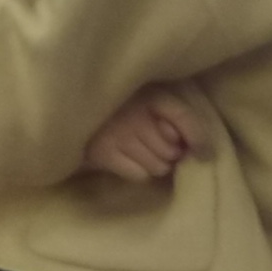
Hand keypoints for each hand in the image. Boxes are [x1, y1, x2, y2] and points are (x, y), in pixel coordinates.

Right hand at [82, 85, 200, 183]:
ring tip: (137, 152)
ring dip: (153, 164)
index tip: (203, 154)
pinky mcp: (104, 153)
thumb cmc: (115, 105)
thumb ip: (172, 115)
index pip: (183, 117)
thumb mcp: (145, 98)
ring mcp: (118, 135)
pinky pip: (139, 175)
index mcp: (148, 95)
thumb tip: (198, 149)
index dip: (198, 137)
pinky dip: (136, 171)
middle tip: (151, 145)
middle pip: (172, 152)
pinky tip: (124, 159)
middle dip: (167, 153)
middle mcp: (136, 115)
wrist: (68, 108)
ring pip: (158, 167)